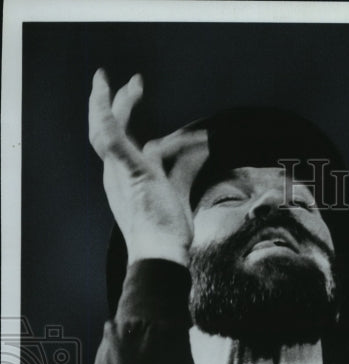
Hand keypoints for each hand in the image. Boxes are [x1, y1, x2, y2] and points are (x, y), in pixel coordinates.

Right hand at [88, 69, 206, 265]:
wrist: (159, 254)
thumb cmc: (168, 233)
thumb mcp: (177, 194)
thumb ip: (184, 171)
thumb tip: (201, 153)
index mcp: (125, 177)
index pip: (120, 140)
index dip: (124, 118)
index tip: (135, 98)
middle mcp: (116, 173)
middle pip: (107, 130)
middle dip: (115, 102)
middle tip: (133, 81)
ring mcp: (120, 172)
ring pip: (104, 128)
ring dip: (108, 101)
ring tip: (119, 81)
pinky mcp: (130, 170)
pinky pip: (111, 136)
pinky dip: (107, 114)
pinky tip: (109, 93)